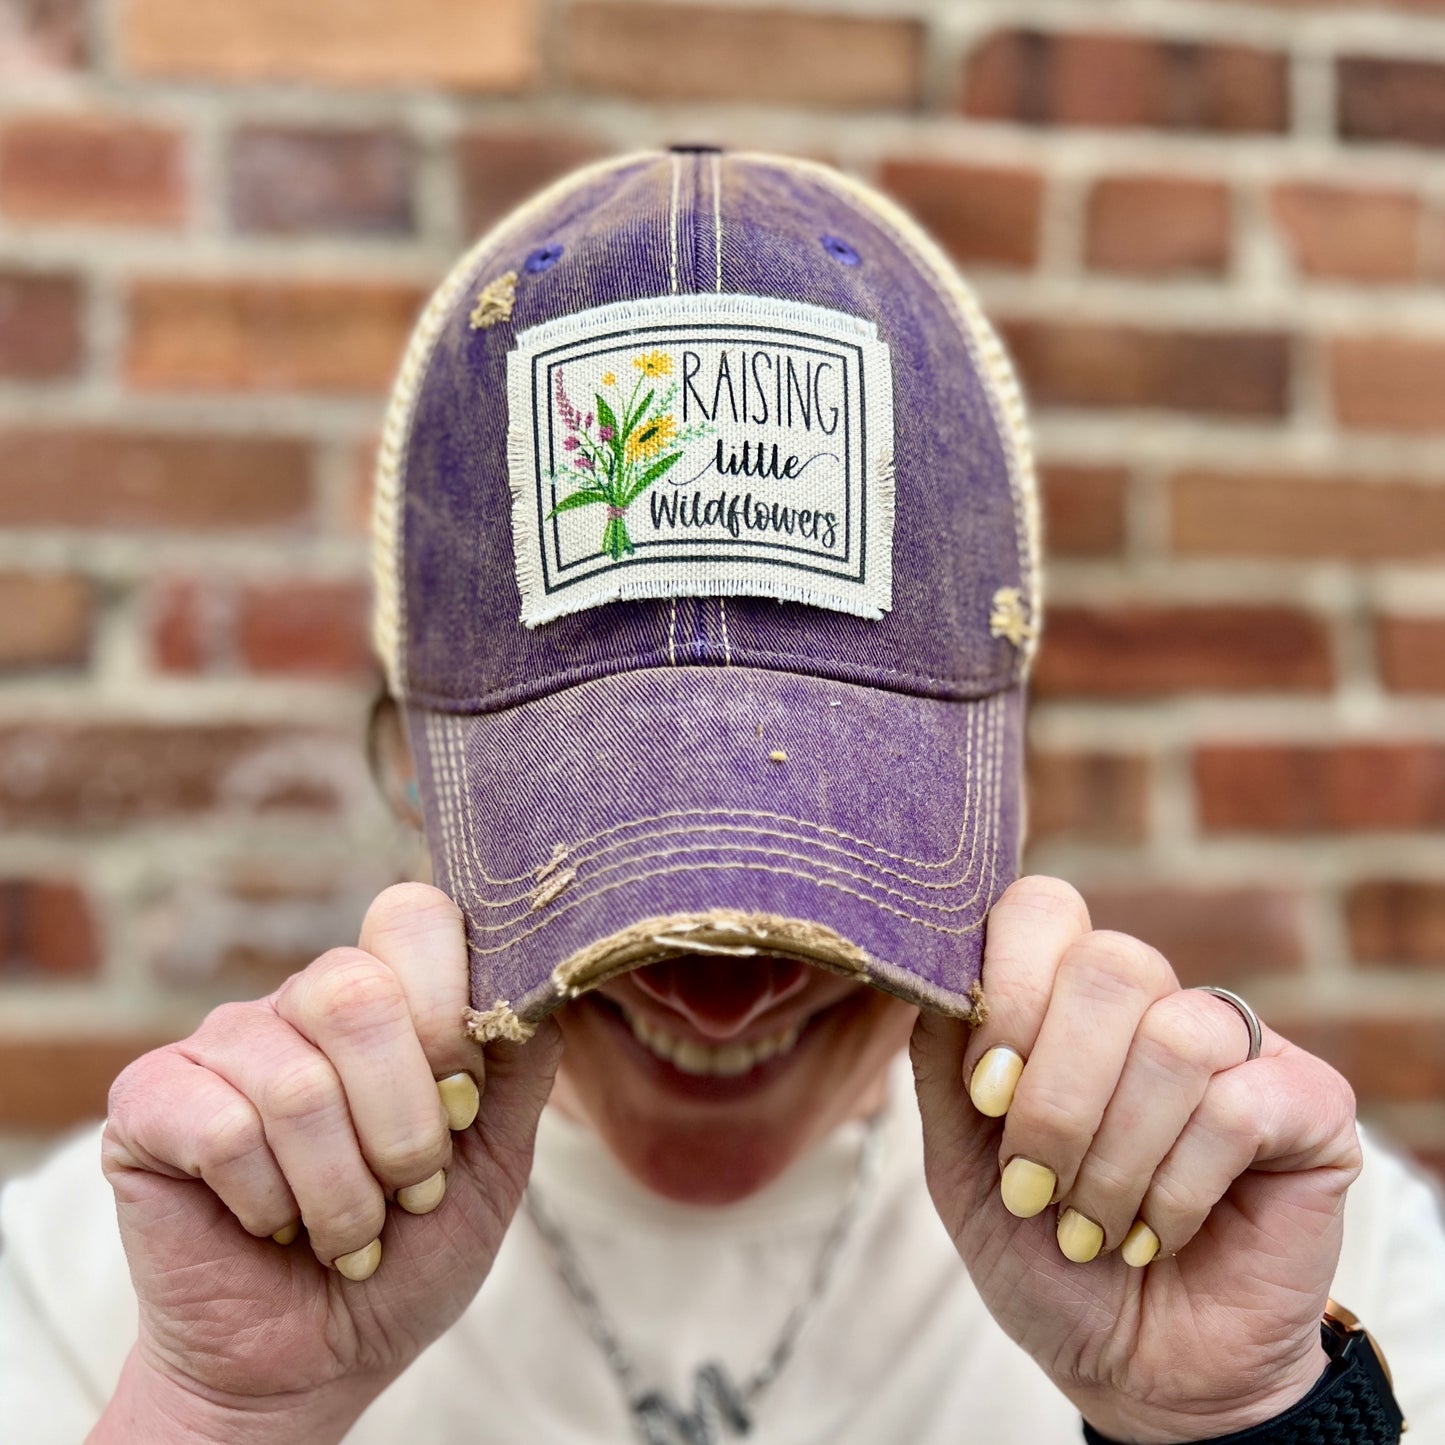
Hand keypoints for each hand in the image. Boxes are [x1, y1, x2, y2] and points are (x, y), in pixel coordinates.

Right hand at [95, 882, 560, 1443]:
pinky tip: (270, 1226)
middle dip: (404, 1121)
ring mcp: (221, 1042)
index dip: (450, 1010)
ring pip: (297, 1084)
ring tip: (349, 1229)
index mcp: (387, 991)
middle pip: (355, 994)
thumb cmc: (411, 1248)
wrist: (314, 1360)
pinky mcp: (148, 1100)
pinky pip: (225, 1133)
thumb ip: (522, 1061)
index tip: (465, 1100)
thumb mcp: (496, 1157)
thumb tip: (547, 976)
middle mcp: (301, 999)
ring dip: (343, 1190)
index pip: (414, 917)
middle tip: (412, 1185)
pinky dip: (269, 1206)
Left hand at [911, 876, 1360, 1442]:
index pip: (1042, 910)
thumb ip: (944, 1058)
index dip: (1008, 990)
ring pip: (1174, 1039)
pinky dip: (1176, 1191)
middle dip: (1056, 1095)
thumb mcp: (958, 1157)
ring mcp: (1236, 1044)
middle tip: (1031, 1185)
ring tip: (1089, 1226)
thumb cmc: (1038, 1251)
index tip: (987, 1093)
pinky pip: (1237, 1107)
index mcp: (1065, 993)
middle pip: (1109, 965)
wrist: (1132, 1369)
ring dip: (1113, 1158)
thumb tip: (937, 973)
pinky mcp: (1308, 1101)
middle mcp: (1153, 999)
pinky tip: (1154, 1236)